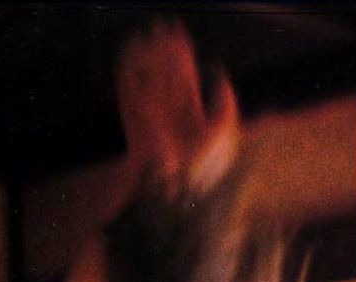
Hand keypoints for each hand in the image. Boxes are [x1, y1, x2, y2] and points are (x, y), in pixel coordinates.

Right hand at [114, 21, 238, 199]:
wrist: (173, 184)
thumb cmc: (200, 163)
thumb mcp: (222, 130)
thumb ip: (225, 103)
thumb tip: (218, 75)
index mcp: (188, 111)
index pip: (183, 75)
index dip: (180, 52)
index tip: (178, 32)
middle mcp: (169, 109)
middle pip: (164, 70)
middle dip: (163, 47)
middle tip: (163, 24)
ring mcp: (152, 110)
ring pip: (148, 74)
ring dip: (147, 52)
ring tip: (150, 31)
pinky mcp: (135, 113)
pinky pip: (130, 84)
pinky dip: (129, 64)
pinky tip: (133, 45)